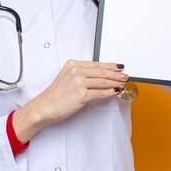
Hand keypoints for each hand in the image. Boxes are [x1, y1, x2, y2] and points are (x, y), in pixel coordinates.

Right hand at [12, 61, 127, 141]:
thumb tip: (100, 75)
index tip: (119, 67)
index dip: (110, 66)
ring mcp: (79, 83)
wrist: (45, 106)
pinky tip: (115, 91)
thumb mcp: (67, 77)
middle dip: (116, 74)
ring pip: (103, 81)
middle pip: (102, 71)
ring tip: (122, 83)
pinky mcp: (82, 95)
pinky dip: (110, 92)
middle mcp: (76, 71)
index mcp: (73, 64)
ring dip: (115, 82)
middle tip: (125, 76)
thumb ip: (81, 73)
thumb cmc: (55, 95)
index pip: (97, 64)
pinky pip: (101, 93)